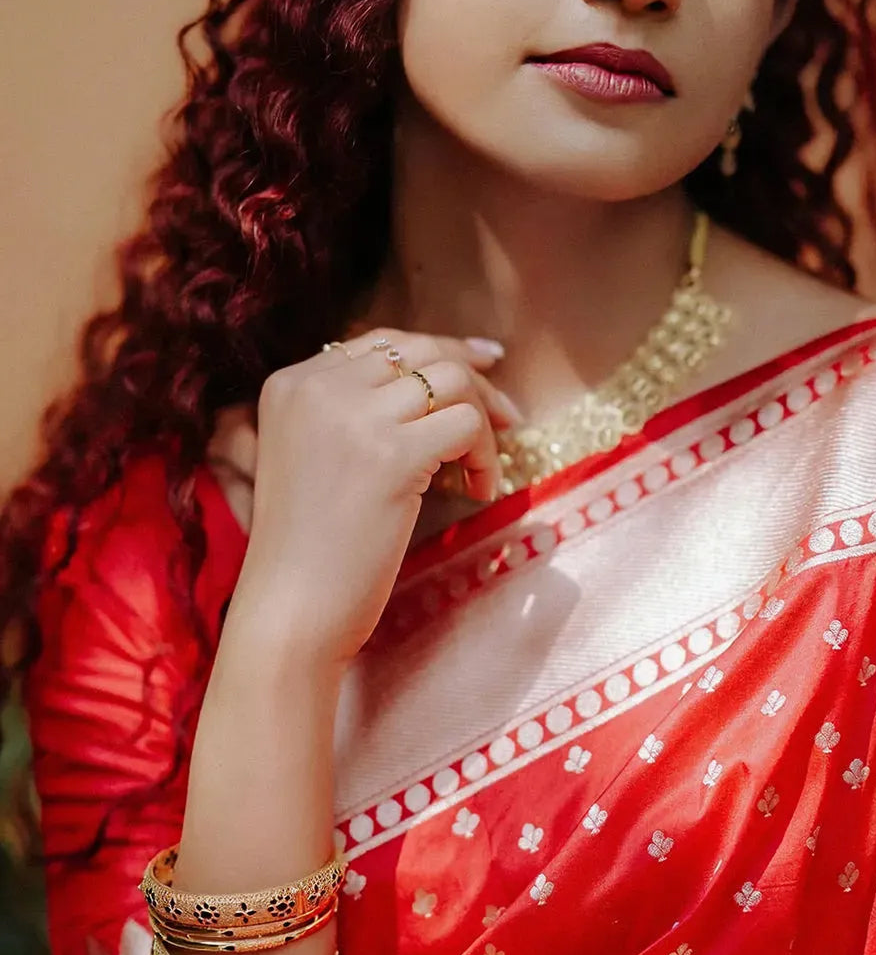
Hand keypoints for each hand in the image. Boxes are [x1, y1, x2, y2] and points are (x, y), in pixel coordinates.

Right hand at [231, 330, 519, 666]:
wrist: (289, 612)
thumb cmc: (306, 549)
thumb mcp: (311, 455)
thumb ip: (352, 411)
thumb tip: (438, 378)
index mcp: (291, 383)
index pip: (380, 343)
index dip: (437, 350)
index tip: (482, 363)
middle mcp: (318, 387)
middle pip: (421, 351)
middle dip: (473, 376)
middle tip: (508, 412)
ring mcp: (355, 417)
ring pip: (451, 381)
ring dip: (483, 420)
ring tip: (482, 468)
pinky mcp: (392, 454)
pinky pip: (467, 424)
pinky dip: (486, 455)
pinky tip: (478, 491)